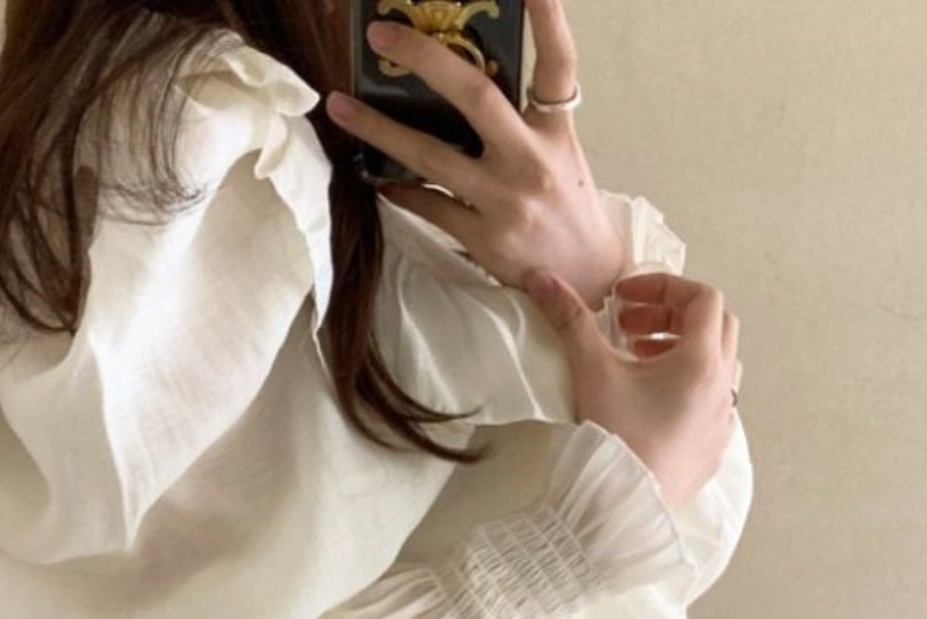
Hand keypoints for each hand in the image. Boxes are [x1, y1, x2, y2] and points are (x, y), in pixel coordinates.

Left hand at [324, 0, 625, 309]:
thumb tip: (461, 84)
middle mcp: (532, 161)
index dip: (547, 18)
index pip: (557, 64)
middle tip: (383, 33)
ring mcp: (505, 202)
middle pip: (476, 96)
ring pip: (432, 157)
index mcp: (556, 132)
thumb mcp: (559, 156)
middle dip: (425, 58)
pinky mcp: (484, 239)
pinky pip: (428, 206)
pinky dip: (398, 189)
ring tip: (341, 107)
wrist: (585, 284)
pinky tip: (374, 175)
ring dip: (379, 129)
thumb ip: (522, 121)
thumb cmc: (566, 212)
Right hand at [522, 267, 742, 511]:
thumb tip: (541, 278)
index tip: (623, 299)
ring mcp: (722, 422)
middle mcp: (723, 388)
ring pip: (718, 365)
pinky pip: (712, 404)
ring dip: (681, 351)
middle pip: (716, 327)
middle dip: (672, 317)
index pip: (702, 298)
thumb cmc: (615, 437)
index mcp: (702, 362)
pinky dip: (686, 388)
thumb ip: (570, 320)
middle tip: (629, 328)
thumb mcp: (591, 371)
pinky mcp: (712, 450)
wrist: (621, 508)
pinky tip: (650, 403)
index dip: (663, 287)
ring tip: (637, 361)